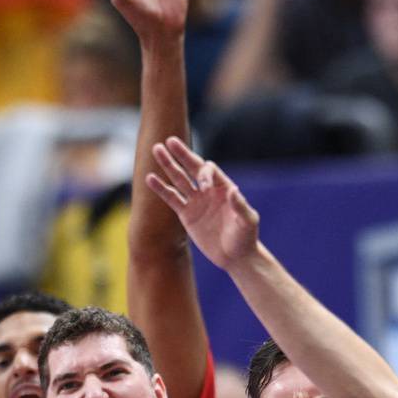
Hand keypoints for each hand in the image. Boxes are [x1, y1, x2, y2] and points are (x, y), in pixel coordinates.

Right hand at [145, 137, 260, 269]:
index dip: (204, 174)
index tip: (202, 188)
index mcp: (224, 188)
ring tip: (156, 149)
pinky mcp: (187, 214)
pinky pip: (172, 198)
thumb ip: (241, 206)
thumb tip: (234, 191)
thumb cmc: (246, 238)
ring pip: (179, 179)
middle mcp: (208, 191)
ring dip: (168, 165)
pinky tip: (150, 178)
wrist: (235, 257)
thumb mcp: (248, 222)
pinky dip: (161, 188)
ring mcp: (196, 201)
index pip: (209, 171)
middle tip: (169, 141)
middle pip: (192, 167)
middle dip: (182, 155)